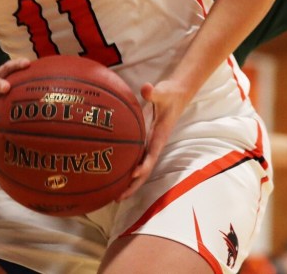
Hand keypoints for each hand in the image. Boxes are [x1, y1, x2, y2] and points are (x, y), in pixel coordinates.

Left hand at [117, 78, 191, 199]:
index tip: (133, 175)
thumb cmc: (169, 94)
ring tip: (111, 195)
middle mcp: (153, 145)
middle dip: (133, 185)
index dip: (143, 167)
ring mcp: (147, 146)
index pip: (152, 156)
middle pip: (144, 171)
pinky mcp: (142, 142)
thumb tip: (147, 88)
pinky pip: (133, 159)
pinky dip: (125, 170)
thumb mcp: (163, 91)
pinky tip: (111, 176)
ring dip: (127, 183)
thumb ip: (154, 92)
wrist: (175, 95)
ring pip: (138, 169)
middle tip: (117, 198)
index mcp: (159, 137)